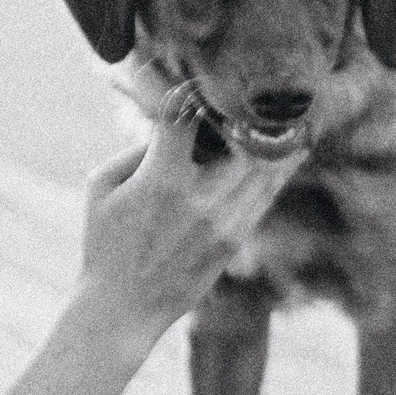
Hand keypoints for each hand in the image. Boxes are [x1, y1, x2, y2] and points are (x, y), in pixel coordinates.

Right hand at [75, 105, 302, 337]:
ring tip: (294, 122)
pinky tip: (286, 155)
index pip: (187, 117)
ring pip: (263, 170)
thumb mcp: (101, 187)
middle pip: (243, 141)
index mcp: (162, 180)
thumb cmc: (104, 245)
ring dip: (275, 143)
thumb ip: (136, 149)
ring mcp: (223, 224)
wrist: (122, 309)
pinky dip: (273, 173)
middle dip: (247, 119)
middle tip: (256, 103)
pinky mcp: (233, 243)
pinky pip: (262, 198)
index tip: (198, 84)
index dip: (193, 94)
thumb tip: (171, 123)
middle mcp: (200, 200)